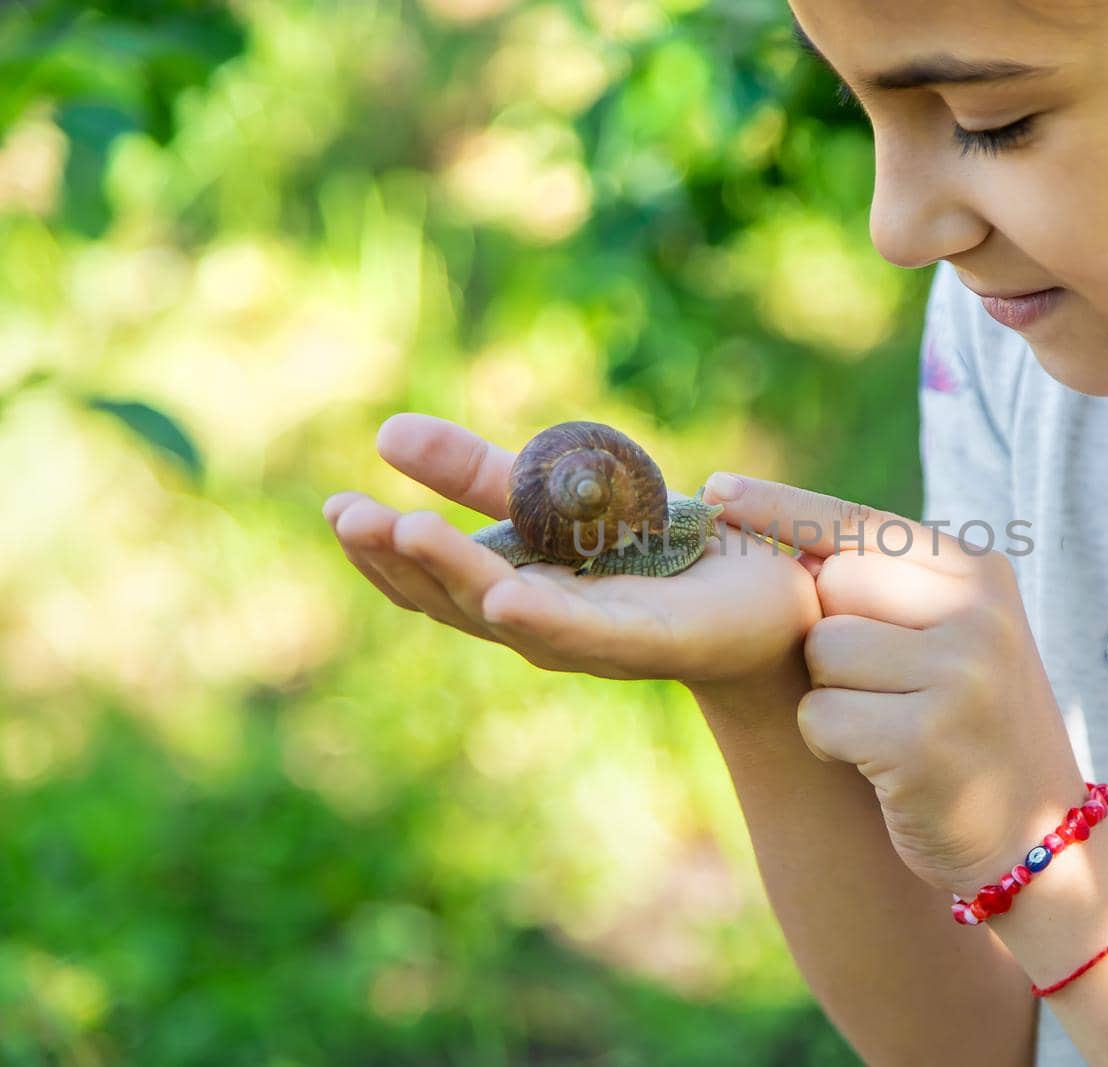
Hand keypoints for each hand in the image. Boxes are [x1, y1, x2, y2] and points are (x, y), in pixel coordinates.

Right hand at [323, 414, 822, 691]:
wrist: (767, 597)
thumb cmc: (661, 554)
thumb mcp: (559, 498)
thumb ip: (483, 476)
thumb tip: (385, 433)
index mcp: (519, 591)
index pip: (433, 580)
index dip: (380, 550)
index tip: (333, 508)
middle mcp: (546, 626)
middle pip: (456, 599)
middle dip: (399, 558)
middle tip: (347, 514)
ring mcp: (596, 640)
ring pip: (510, 613)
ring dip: (453, 575)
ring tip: (403, 530)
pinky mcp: (652, 641)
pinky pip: (590, 632)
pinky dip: (542, 619)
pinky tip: (502, 598)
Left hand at [705, 472, 1085, 898]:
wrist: (1043, 842)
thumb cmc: (973, 729)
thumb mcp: (955, 637)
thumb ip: (888, 587)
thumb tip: (777, 541)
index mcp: (980, 573)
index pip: (860, 522)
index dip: (781, 506)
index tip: (716, 488)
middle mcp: (976, 613)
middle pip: (829, 586)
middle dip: (828, 637)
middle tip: (886, 689)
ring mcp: (958, 675)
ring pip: (821, 651)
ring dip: (833, 696)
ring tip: (894, 726)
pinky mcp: (925, 741)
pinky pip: (819, 717)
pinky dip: (833, 746)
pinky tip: (888, 768)